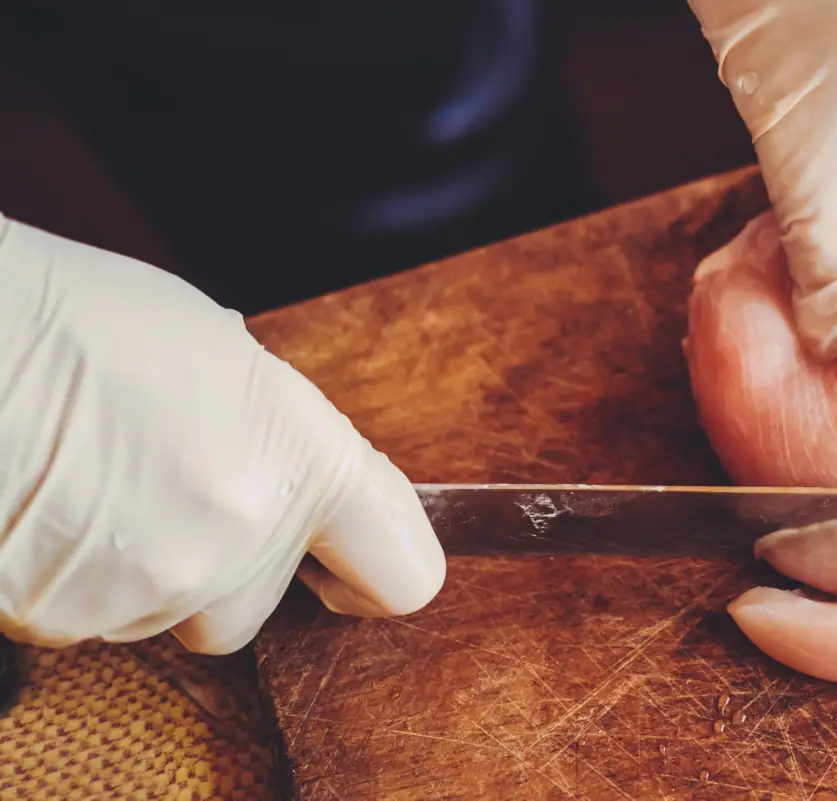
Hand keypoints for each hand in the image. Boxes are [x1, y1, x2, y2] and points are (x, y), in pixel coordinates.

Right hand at [0, 214, 445, 654]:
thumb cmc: (81, 320)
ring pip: (164, 614)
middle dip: (219, 568)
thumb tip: (278, 468)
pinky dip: (72, 578)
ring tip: (90, 482)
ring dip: (139, 570)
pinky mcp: (64, 619)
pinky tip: (48, 506)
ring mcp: (153, 588)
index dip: (374, 572)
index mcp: (305, 463)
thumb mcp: (223, 356)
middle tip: (164, 490)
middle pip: (254, 608)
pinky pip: (85, 619)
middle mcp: (243, 540)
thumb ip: (274, 435)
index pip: (403, 573)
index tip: (347, 567)